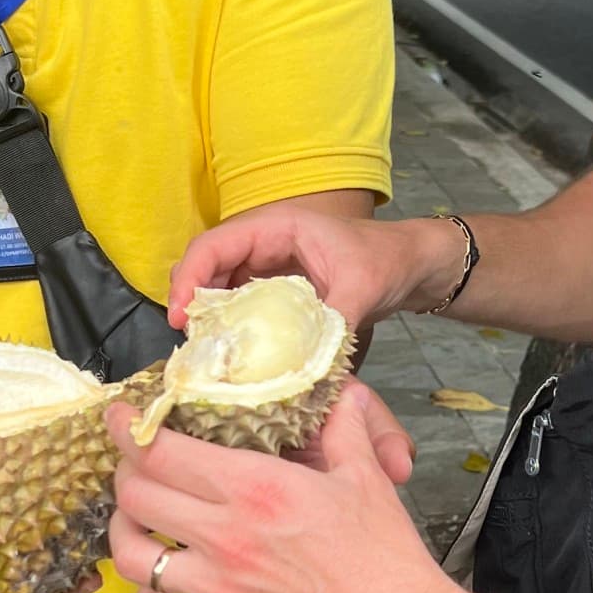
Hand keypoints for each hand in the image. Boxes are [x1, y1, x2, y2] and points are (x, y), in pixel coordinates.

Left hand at [104, 384, 463, 592]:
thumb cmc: (389, 560)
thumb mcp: (366, 479)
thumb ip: (342, 430)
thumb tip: (340, 394)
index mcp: (257, 488)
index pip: (162, 451)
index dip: (128, 429)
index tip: (120, 417)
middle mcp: (226, 536)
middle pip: (135, 497)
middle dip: (124, 475)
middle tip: (134, 467)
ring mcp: (219, 589)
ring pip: (132, 557)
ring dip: (125, 533)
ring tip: (137, 523)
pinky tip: (163, 586)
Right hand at [167, 203, 460, 331]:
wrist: (413, 265)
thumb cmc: (388, 260)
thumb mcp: (363, 287)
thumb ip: (333, 320)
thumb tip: (307, 365)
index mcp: (276, 227)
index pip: (213, 245)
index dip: (188, 279)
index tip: (179, 318)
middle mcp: (264, 244)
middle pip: (207, 268)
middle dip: (191, 303)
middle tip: (190, 346)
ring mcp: (268, 268)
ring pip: (220, 290)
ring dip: (209, 319)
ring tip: (206, 355)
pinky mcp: (276, 291)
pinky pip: (242, 307)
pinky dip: (232, 328)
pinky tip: (233, 356)